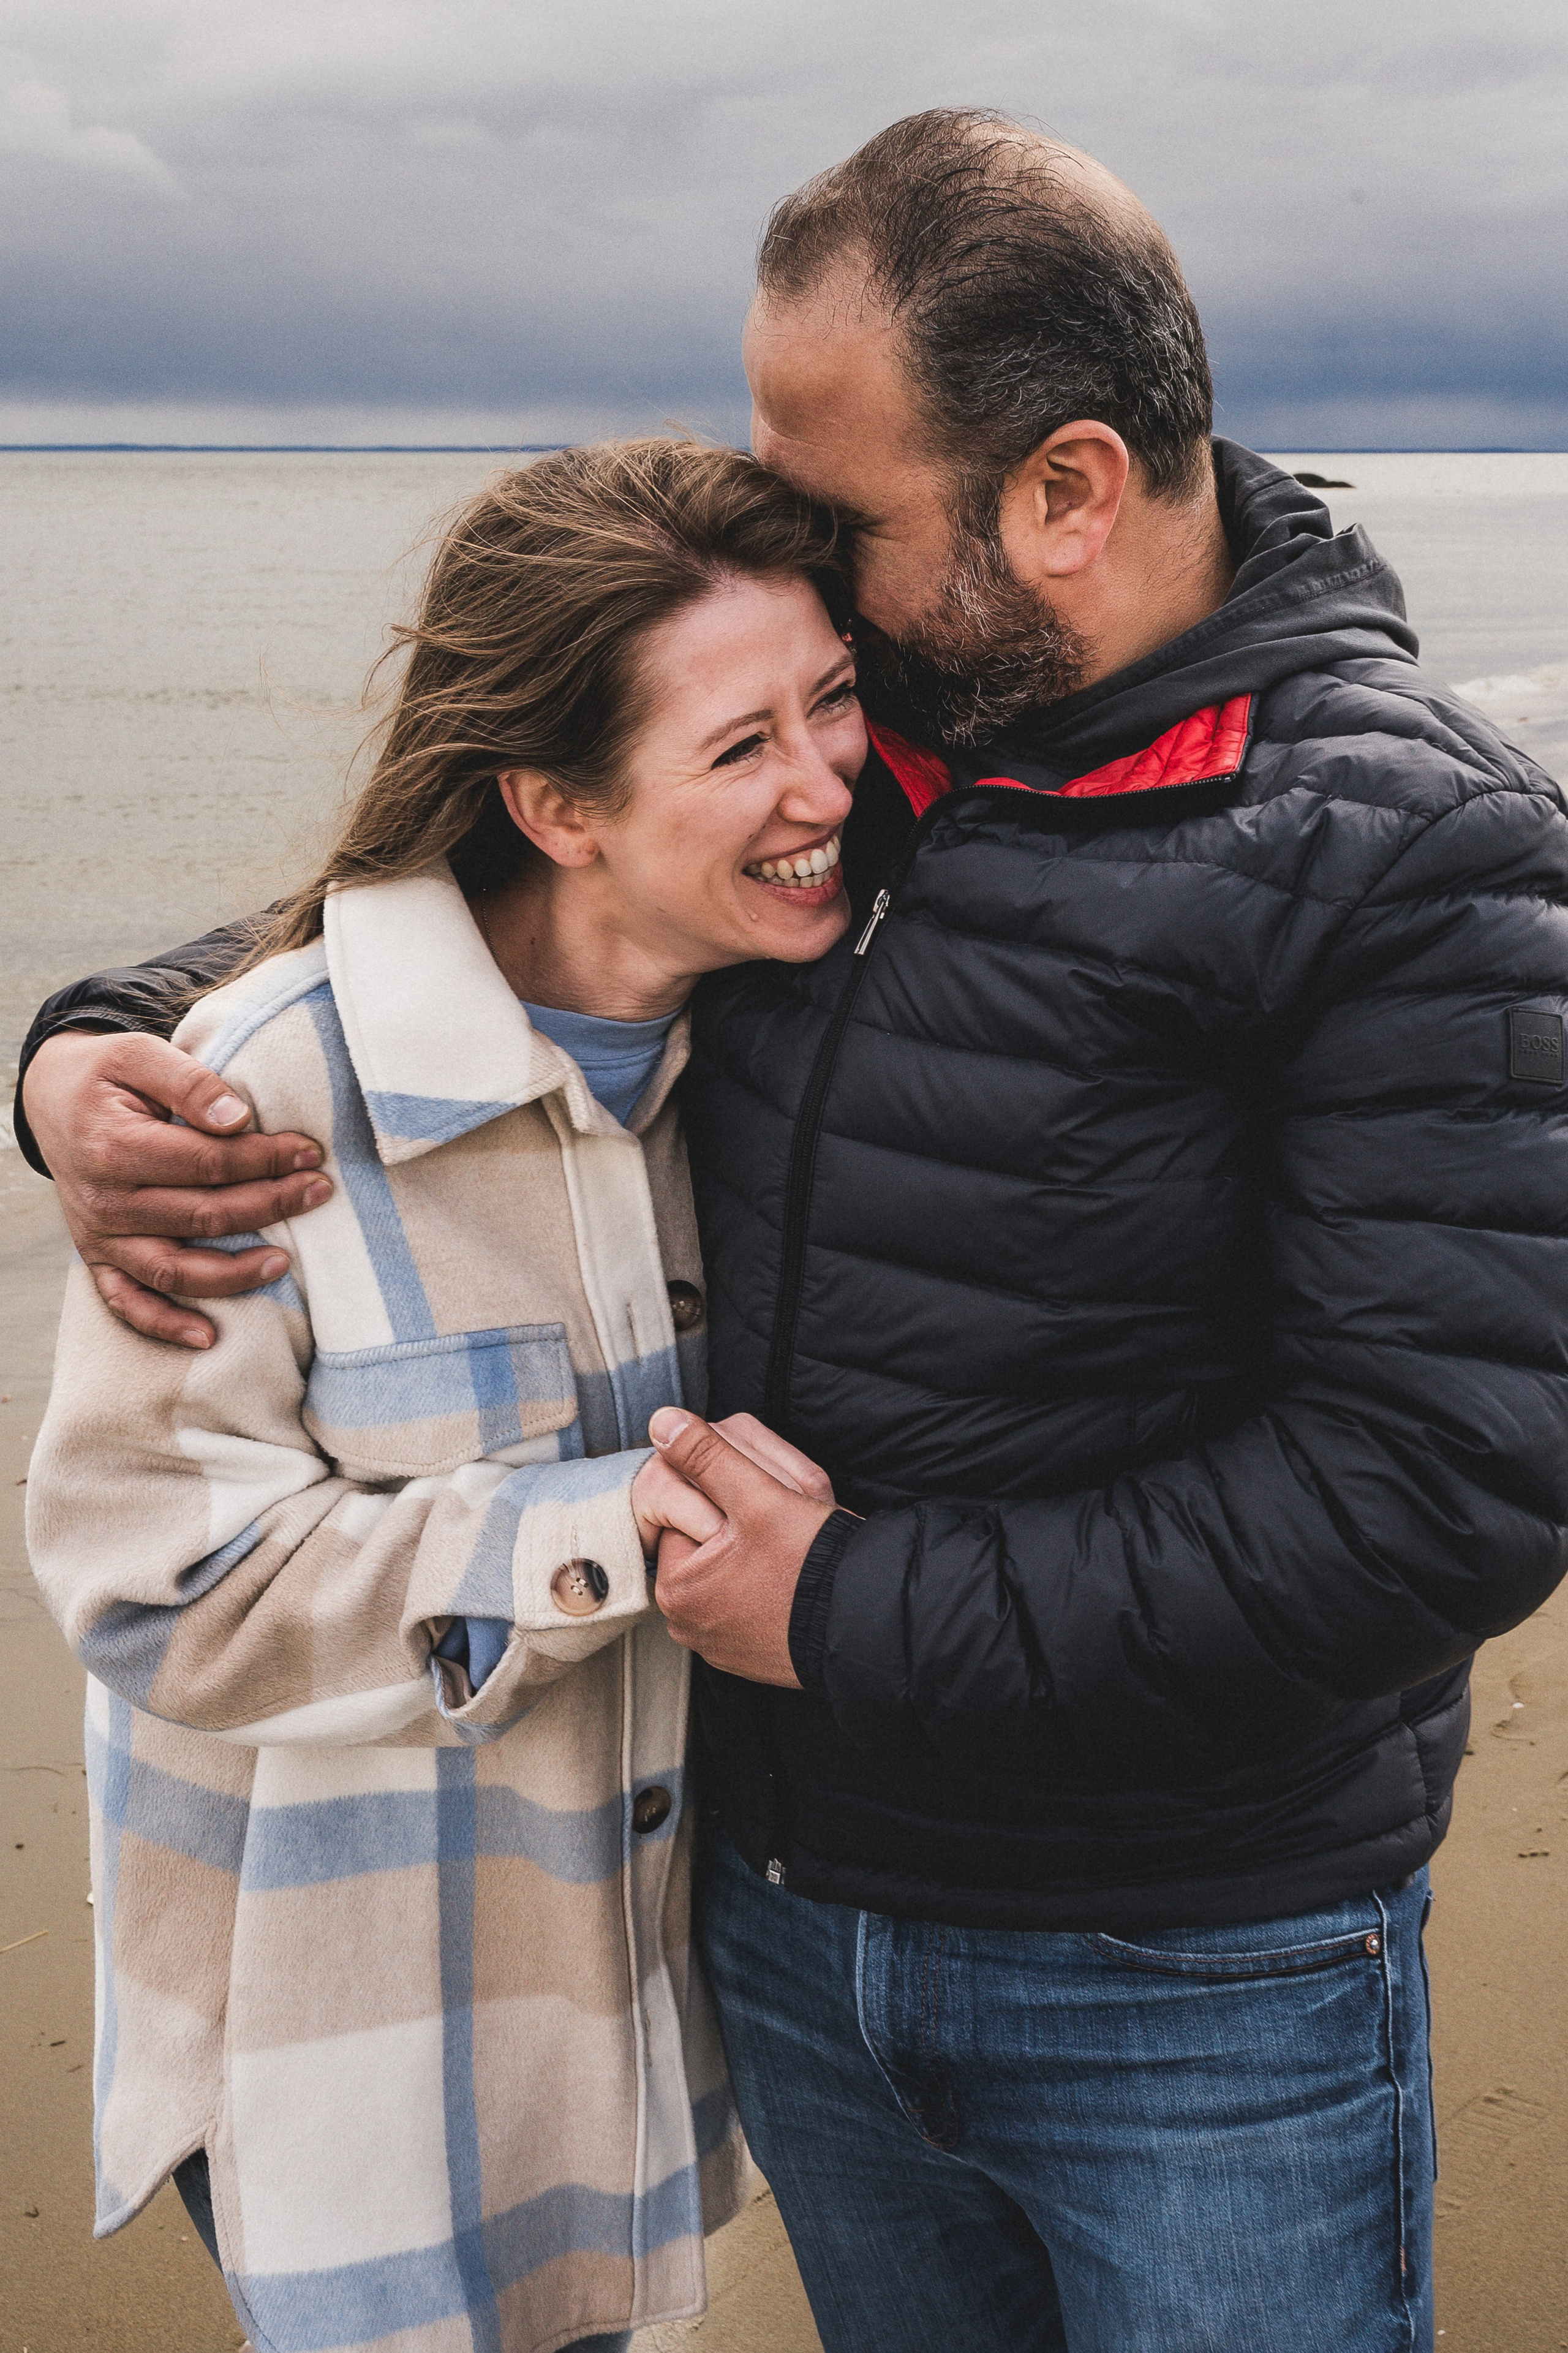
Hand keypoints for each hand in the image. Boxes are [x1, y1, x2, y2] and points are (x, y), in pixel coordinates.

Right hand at [21, 1029, 332, 1349]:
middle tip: (319, 1192)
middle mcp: (106, 1200)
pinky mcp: (97, 1257)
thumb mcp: (139, 1055)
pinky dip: (165, 1324)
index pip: (207, 1162)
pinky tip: (208, 1337)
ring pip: (174, 1270)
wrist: (50, 1098)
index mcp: (115, 1146)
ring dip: (234, 1273)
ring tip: (284, 1262)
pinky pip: (128, 1303)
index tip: (309, 1153)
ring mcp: (101, 1236)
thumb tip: (238, 1118)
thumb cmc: (105, 1075)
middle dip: (270, 1204)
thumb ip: (189, 1082)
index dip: (265, 1159)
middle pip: (202, 1215)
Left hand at [641, 1408, 836, 1686]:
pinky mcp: (749, 1652)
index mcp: (676, 1588)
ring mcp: (719, 1643)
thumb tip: (662, 1422)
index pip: (687, 1510)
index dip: (729, 1492)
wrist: (871, 1626)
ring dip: (759, 1548)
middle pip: (709, 1541)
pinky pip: (750, 1599)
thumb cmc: (815, 1568)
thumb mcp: (757, 1498)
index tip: (766, 1500)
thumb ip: (706, 1455)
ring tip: (796, 1550)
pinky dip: (770, 1582)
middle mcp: (688, 1624)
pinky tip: (797, 1576)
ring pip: (732, 1567)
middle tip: (788, 1528)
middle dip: (745, 1522)